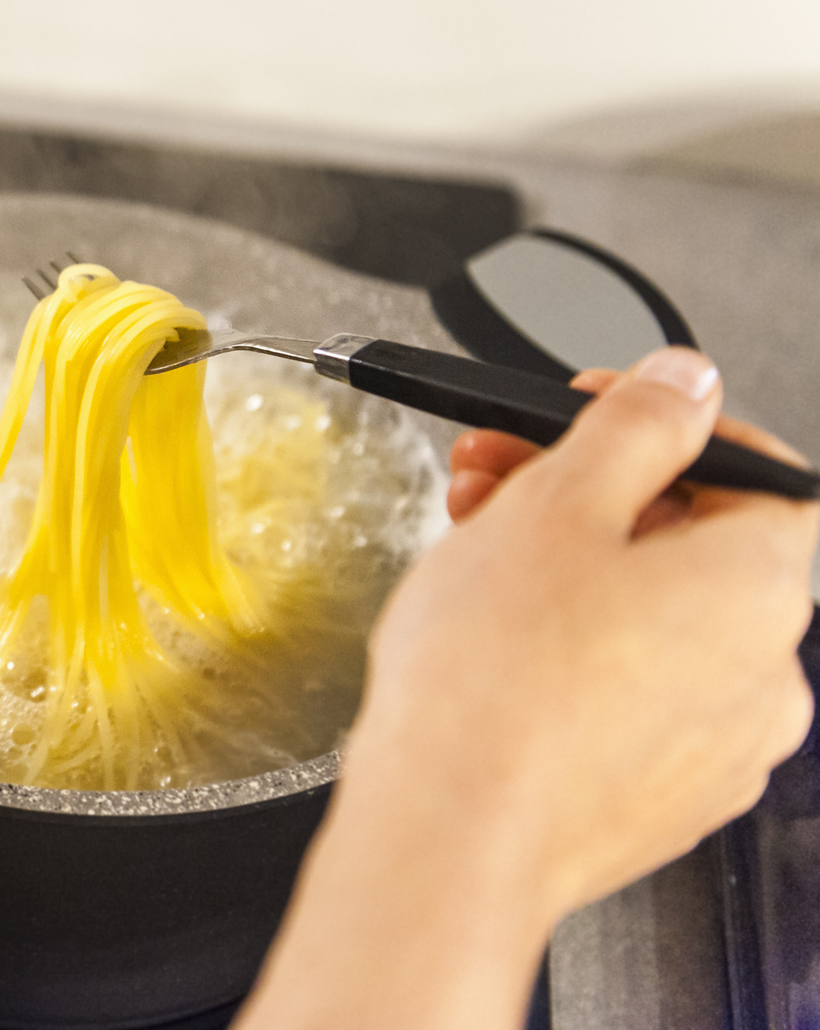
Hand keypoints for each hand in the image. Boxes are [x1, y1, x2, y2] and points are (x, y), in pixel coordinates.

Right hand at [239, 347, 818, 1029]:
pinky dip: (573, 655)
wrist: (450, 835)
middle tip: (499, 478)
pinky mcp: (661, 801)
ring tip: (476, 559)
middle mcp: (767, 673)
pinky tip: (495, 647)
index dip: (669, 425)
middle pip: (695, 542)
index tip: (592, 412)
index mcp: (765, 587)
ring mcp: (720, 749)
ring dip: (573, 570)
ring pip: (657, 620)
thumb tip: (687, 381)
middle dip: (590, 495)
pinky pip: (631, 697)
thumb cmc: (494, 683)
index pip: (762, 471)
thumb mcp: (556, 501)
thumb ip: (635, 423)